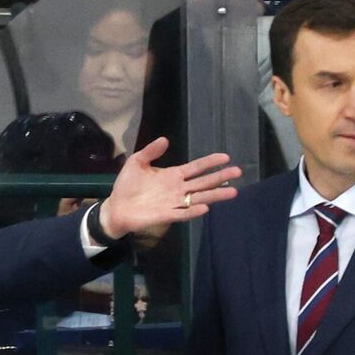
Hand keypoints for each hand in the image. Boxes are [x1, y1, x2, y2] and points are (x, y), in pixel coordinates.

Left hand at [97, 137, 239, 238]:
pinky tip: (204, 208)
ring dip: (215, 195)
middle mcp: (178, 189)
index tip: (226, 157)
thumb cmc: (127, 186)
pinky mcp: (167, 215)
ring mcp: (174, 202)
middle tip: (238, 172)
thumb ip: (150, 151)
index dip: (210, 162)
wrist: (116, 207)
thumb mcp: (136, 163)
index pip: (196, 167)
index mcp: (173, 175)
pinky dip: (192, 211)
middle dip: (221, 177)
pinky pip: (183, 214)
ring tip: (233, 192)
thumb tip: (165, 139)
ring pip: (199, 198)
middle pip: (203, 182)